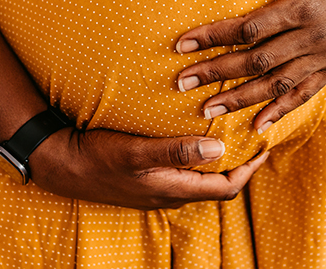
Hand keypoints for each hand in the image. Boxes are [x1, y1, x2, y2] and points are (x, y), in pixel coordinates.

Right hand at [29, 127, 269, 209]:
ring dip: (218, 159)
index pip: (226, 187)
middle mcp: (170, 192)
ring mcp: (157, 186)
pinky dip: (197, 155)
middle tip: (253, 135)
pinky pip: (182, 170)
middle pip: (217, 184)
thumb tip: (218, 150)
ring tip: (231, 133)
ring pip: (200, 178)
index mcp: (173, 189)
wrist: (60, 163)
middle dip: (239, 163)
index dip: (250, 169)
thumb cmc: (97, 157)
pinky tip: (194, 135)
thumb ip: (177, 151)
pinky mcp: (145, 176)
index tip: (265, 145)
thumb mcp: (137, 152)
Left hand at [174, 0, 325, 132]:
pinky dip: (280, 111)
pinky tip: (256, 125)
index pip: (249, 29)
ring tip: (207, 109)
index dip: (213, 37)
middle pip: (257, 61)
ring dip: (240, 99)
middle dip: (216, 73)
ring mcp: (325, 57)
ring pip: (277, 85)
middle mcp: (314, 38)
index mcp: (303, 8)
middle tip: (182, 82)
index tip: (182, 45)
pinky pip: (304, 95)